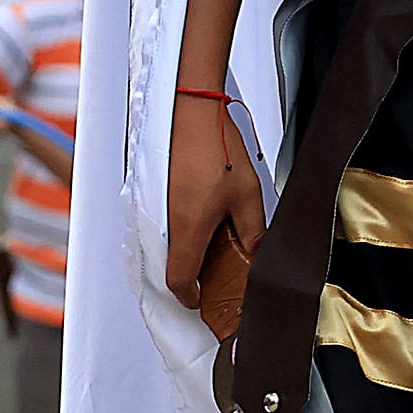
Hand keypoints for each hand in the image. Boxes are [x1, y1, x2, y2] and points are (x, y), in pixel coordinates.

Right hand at [162, 93, 263, 305]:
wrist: (191, 112)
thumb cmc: (214, 146)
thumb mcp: (248, 195)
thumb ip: (254, 231)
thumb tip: (256, 253)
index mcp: (189, 228)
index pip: (179, 279)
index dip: (189, 296)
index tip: (200, 300)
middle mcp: (166, 222)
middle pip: (171, 264)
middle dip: (191, 276)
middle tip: (213, 275)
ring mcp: (157, 207)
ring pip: (167, 244)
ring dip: (187, 251)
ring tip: (214, 243)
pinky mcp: (155, 194)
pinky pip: (164, 224)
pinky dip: (181, 231)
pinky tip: (203, 218)